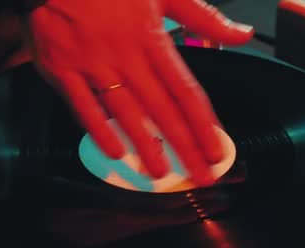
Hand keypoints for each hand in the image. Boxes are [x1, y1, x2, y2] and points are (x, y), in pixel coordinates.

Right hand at [25, 0, 253, 185]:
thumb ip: (203, 17)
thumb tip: (242, 34)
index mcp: (152, 38)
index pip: (186, 90)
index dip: (203, 124)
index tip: (216, 149)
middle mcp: (126, 56)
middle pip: (162, 109)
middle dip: (184, 146)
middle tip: (198, 174)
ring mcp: (93, 64)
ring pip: (125, 112)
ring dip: (145, 146)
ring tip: (160, 173)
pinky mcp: (62, 69)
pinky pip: (82, 106)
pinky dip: (98, 130)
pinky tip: (114, 152)